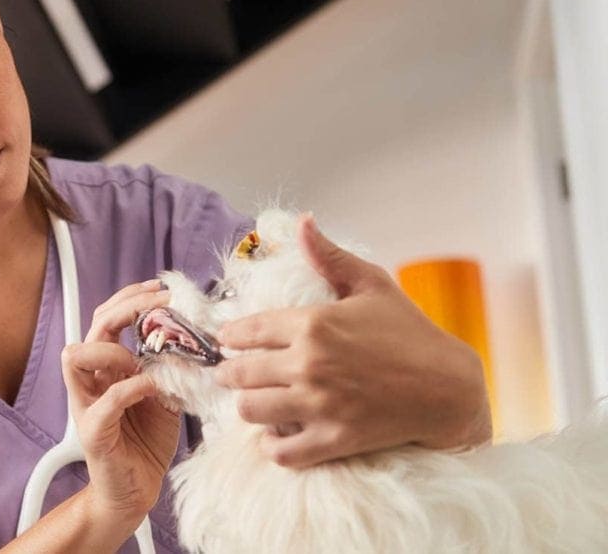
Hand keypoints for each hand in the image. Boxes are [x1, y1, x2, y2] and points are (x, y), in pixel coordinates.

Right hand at [62, 279, 180, 524]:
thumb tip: (192, 338)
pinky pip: (105, 400)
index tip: (159, 289)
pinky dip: (130, 388)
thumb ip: (168, 368)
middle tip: (160, 304)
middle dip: (126, 308)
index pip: (107, 318)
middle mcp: (92, 381)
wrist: (135, 491)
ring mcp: (87, 404)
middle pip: (94, 327)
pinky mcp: (93, 431)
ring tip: (145, 357)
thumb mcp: (165, 395)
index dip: (130, 298)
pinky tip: (152, 387)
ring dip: (115, 349)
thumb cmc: (147, 442)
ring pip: (77, 357)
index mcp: (107, 368)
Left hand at [214, 214, 491, 467]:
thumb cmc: (410, 331)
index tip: (224, 340)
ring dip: (246, 405)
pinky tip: (273, 435)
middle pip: (241, 373)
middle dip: (228, 373)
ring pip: (251, 410)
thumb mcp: (371, 284)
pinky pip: (281, 451)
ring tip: (250, 400)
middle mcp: (309, 364)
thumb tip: (302, 222)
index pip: (249, 330)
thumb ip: (330, 256)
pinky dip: (271, 445)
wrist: (449, 388)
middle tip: (227, 374)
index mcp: (313, 323)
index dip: (230, 336)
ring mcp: (319, 405)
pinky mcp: (333, 440)